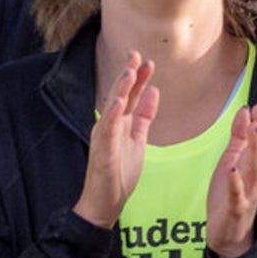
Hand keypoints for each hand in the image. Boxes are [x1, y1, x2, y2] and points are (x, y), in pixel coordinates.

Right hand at [74, 52, 156, 227]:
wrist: (105, 203)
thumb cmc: (119, 174)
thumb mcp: (138, 140)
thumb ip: (144, 117)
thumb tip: (153, 92)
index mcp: (118, 123)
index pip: (129, 95)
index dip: (137, 78)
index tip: (148, 61)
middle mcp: (108, 126)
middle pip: (119, 96)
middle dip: (127, 75)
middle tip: (136, 54)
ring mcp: (103, 138)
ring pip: (111, 109)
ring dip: (119, 90)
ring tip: (129, 71)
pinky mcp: (102, 152)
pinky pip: (107, 131)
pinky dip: (112, 116)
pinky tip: (118, 103)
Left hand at [206, 104, 256, 257]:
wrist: (228, 234)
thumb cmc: (231, 196)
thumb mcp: (232, 161)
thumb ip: (239, 137)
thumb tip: (245, 111)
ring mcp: (249, 193)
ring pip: (255, 169)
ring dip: (255, 148)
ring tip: (254, 129)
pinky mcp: (236, 208)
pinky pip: (238, 194)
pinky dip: (236, 181)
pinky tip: (234, 168)